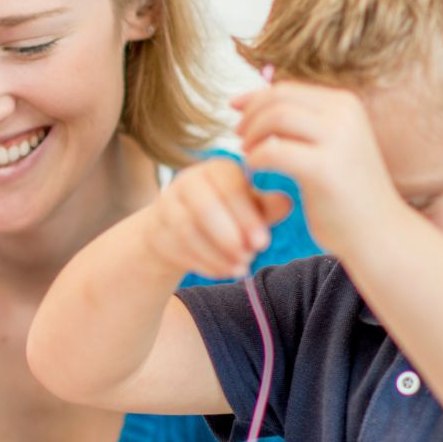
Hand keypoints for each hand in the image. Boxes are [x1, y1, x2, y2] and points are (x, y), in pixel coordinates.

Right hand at [143, 157, 292, 280]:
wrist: (185, 228)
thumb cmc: (230, 215)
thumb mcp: (253, 210)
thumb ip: (269, 207)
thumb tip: (287, 203)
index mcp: (219, 169)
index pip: (231, 189)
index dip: (247, 218)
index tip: (263, 244)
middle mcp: (189, 179)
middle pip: (204, 208)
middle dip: (229, 238)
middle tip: (249, 259)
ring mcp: (167, 201)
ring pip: (187, 230)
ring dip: (216, 254)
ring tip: (239, 269)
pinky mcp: (155, 225)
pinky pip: (176, 245)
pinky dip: (203, 263)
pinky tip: (222, 272)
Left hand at [232, 80, 404, 261]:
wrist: (379, 232)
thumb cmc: (347, 192)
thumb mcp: (332, 144)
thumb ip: (306, 123)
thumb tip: (262, 101)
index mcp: (345, 105)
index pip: (287, 89)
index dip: (254, 99)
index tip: (235, 110)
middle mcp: (344, 114)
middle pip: (278, 99)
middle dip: (249, 116)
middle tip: (238, 137)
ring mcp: (338, 139)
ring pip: (275, 118)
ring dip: (252, 136)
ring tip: (247, 155)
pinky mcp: (325, 168)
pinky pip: (274, 152)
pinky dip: (256, 159)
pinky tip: (254, 172)